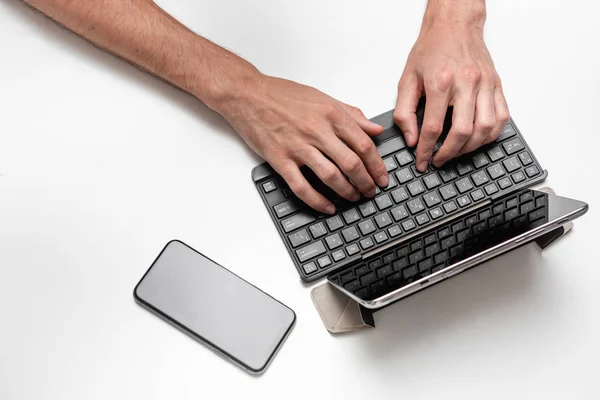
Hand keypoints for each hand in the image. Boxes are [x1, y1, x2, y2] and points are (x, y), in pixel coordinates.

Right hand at [218, 74, 388, 213]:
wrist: (247, 94)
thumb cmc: (282, 95)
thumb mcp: (322, 97)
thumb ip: (351, 114)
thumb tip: (374, 129)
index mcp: (330, 114)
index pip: (363, 144)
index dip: (377, 165)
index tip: (382, 176)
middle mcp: (317, 130)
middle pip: (351, 163)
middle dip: (366, 182)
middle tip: (371, 192)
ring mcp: (297, 146)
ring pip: (330, 176)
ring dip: (347, 192)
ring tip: (354, 198)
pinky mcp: (280, 159)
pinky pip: (302, 187)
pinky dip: (317, 201)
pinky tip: (327, 207)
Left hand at [394, 9, 509, 171]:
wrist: (454, 25)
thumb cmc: (431, 49)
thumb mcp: (407, 79)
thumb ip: (405, 112)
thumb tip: (412, 138)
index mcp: (441, 82)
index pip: (434, 127)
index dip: (426, 150)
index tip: (422, 161)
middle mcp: (466, 83)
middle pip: (462, 131)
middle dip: (449, 153)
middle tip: (439, 160)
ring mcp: (485, 84)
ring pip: (485, 128)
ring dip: (471, 147)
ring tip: (456, 152)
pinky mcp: (496, 84)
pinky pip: (502, 117)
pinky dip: (491, 134)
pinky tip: (478, 139)